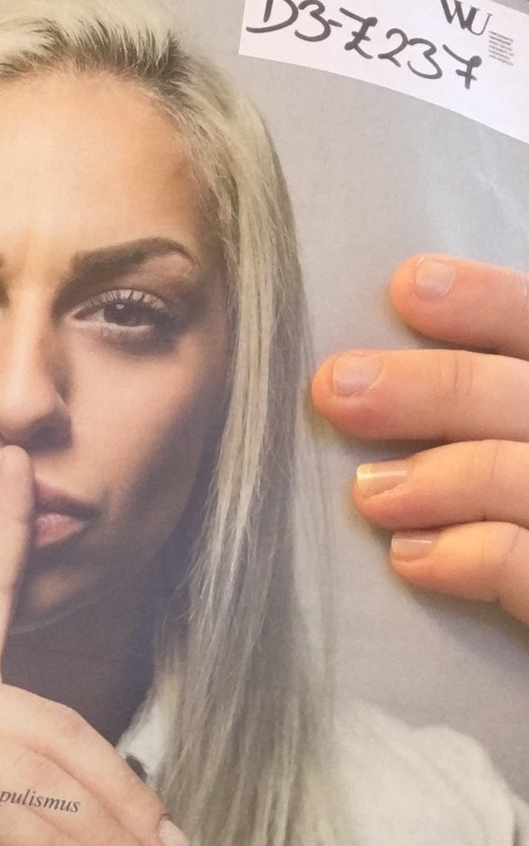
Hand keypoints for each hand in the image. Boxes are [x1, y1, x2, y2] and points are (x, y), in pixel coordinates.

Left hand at [312, 256, 528, 626]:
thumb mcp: (523, 477)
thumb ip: (504, 431)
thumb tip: (398, 390)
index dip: (494, 303)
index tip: (407, 286)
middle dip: (434, 385)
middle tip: (336, 388)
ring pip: (527, 470)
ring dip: (438, 473)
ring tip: (367, 494)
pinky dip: (470, 553)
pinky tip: (414, 559)